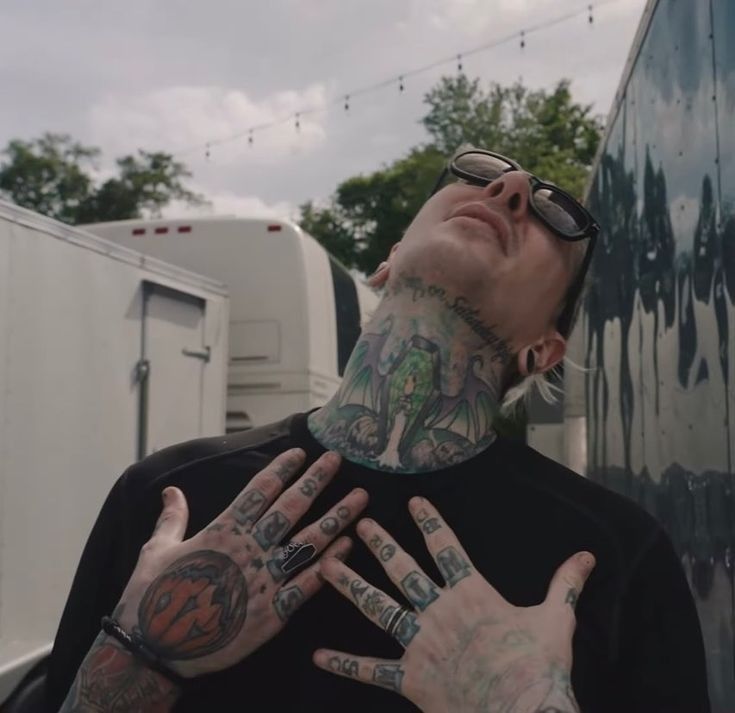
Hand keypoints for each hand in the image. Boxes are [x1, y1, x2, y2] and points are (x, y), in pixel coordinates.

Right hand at [114, 448, 367, 677]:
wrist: (154, 650)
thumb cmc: (152, 596)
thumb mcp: (157, 549)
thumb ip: (172, 518)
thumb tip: (172, 490)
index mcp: (222, 531)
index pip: (259, 490)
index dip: (282, 468)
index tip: (302, 452)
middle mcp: (248, 549)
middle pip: (290, 508)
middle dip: (316, 481)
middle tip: (338, 459)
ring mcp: (263, 580)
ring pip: (308, 542)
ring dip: (336, 517)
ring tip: (360, 497)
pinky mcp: (273, 613)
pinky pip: (308, 584)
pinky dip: (331, 564)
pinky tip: (350, 546)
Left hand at [314, 496, 593, 712]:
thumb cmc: (540, 668)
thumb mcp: (556, 620)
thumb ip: (566, 584)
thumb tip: (587, 555)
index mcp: (471, 593)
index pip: (446, 546)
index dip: (428, 520)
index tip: (412, 500)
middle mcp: (439, 612)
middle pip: (402, 570)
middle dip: (380, 544)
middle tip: (358, 523)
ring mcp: (420, 644)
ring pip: (377, 607)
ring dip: (350, 585)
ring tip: (326, 564)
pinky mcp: (410, 678)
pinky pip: (371, 670)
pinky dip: (344, 663)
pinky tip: (317, 656)